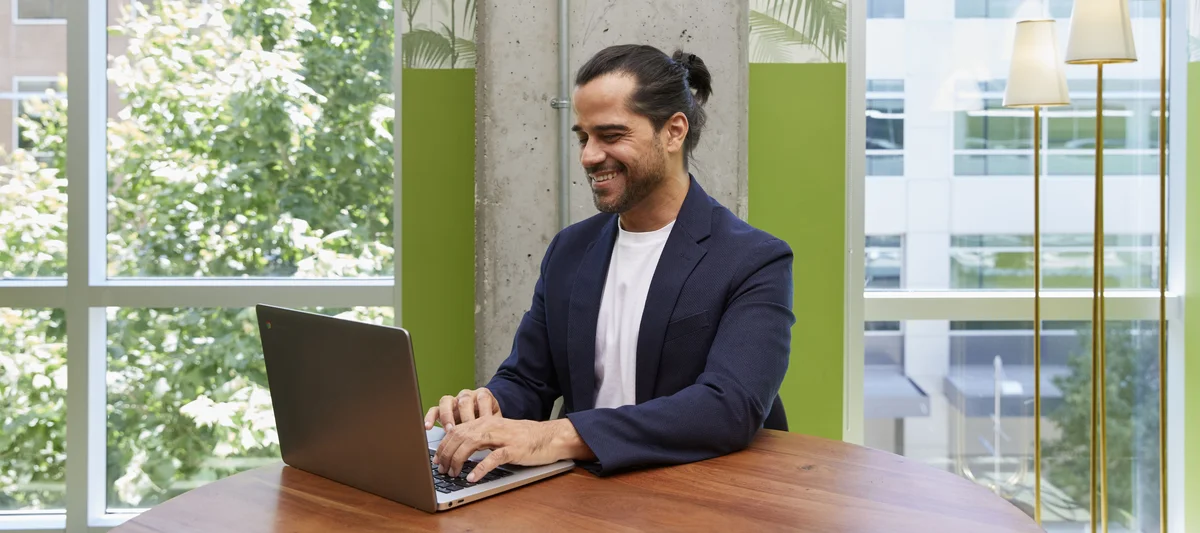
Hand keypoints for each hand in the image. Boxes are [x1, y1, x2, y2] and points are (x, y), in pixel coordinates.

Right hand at [424, 387, 500, 430]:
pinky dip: (430, 417)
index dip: (484, 412)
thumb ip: (495, 427)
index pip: (483, 399)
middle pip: (464, 400)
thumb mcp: (496, 421)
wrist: (482, 413)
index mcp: (483, 396)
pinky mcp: (442, 408)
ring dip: (448, 416)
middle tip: (466, 431)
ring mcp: (453, 401)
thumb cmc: (489, 420)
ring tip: (449, 430)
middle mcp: (467, 396)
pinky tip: (428, 427)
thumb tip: (498, 443)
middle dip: (465, 416)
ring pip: (447, 401)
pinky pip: (434, 409)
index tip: (485, 425)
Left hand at [432, 418, 594, 481]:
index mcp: (486, 421)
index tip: (436, 459)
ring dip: (458, 460)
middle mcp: (491, 425)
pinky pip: (493, 458)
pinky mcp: (513, 449)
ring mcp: (502, 436)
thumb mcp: (498, 433)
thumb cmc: (524, 437)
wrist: (549, 436)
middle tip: (441, 469)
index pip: (457, 430)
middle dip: (446, 454)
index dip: (443, 445)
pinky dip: (480, 468)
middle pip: (460, 436)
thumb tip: (459, 447)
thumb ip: (481, 436)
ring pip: (471, 444)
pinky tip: (472, 478)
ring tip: (452, 473)